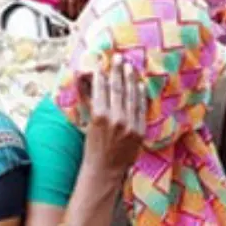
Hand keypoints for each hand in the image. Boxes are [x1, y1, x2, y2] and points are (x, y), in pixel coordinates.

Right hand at [82, 59, 147, 173]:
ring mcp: (130, 125)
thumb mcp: (87, 121)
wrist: (106, 169)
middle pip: (117, 89)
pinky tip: (139, 85)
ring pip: (131, 96)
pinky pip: (141, 109)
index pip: (101, 89)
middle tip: (118, 57)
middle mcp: (116, 118)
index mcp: (99, 115)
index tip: (101, 64)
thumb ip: (88, 100)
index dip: (101, 75)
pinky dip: (140, 96)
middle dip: (117, 72)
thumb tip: (84, 80)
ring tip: (129, 66)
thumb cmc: (92, 145)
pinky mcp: (140, 131)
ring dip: (130, 79)